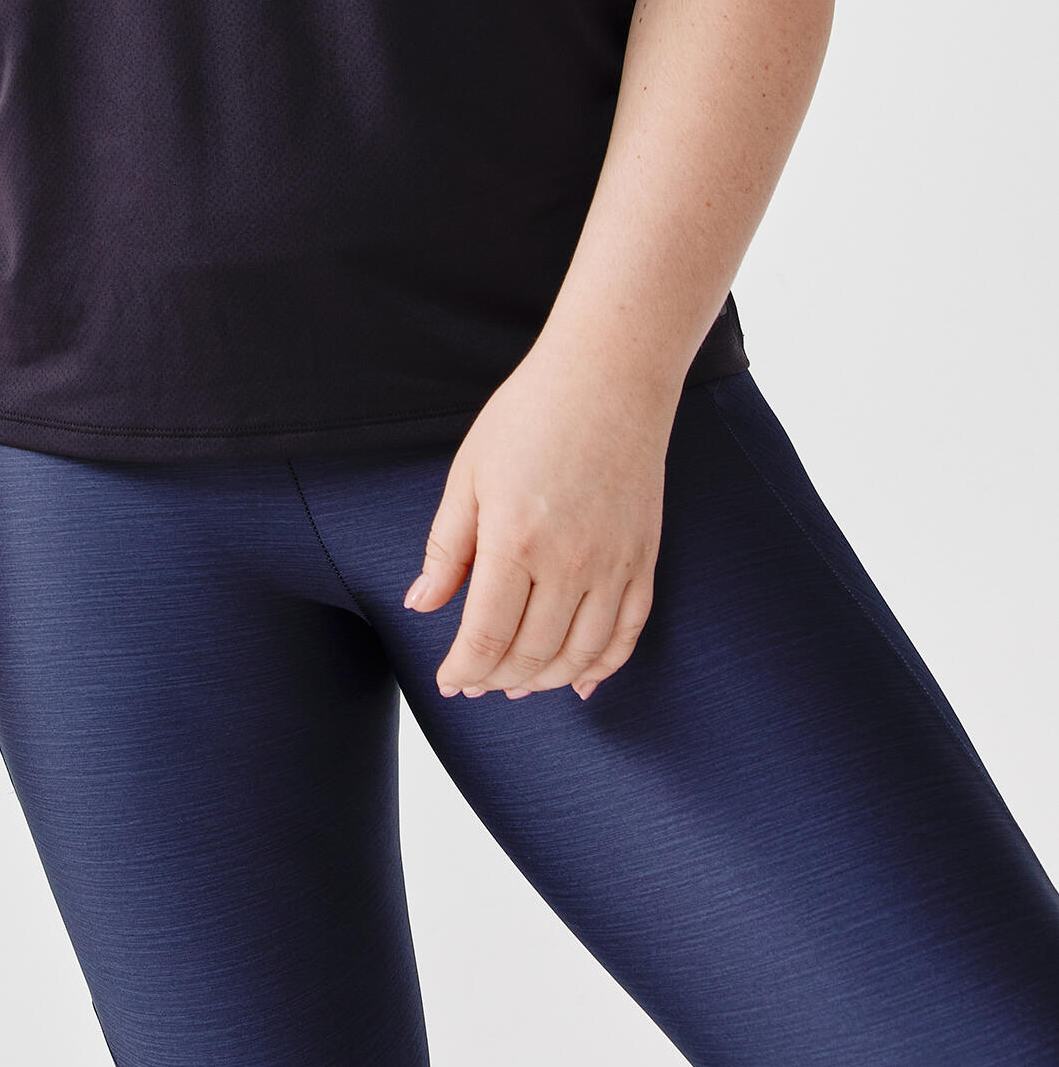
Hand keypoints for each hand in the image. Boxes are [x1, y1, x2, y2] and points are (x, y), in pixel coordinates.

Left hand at [403, 350, 673, 702]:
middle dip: (497, 678)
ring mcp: (615, 564)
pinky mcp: (645, 559)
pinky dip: (603, 666)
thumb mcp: (467, 474)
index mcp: (514, 540)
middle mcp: (570, 562)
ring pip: (580, 653)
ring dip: (545, 680)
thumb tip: (421, 604)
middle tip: (476, 684)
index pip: (486, 633)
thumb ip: (445, 546)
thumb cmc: (526, 418)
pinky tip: (580, 681)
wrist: (607, 379)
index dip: (465, 667)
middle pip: (532, 651)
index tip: (448, 681)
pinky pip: (628, 633)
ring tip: (516, 686)